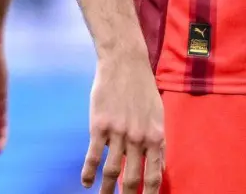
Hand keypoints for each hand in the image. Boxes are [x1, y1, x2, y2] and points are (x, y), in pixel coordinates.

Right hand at [82, 53, 163, 193]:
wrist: (124, 63)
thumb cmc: (143, 89)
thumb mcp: (158, 116)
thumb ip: (158, 143)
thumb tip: (159, 167)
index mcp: (156, 137)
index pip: (154, 176)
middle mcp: (138, 139)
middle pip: (132, 179)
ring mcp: (118, 133)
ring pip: (111, 171)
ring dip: (106, 190)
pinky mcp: (99, 126)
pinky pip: (93, 155)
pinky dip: (89, 172)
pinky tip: (85, 183)